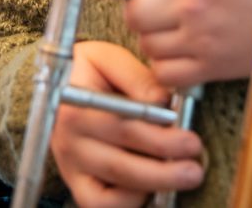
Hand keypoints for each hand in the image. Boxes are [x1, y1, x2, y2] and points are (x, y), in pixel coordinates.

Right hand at [50, 40, 204, 207]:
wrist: (56, 83)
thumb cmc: (87, 69)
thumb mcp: (107, 58)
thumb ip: (135, 76)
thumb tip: (163, 101)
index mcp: (76, 105)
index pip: (123, 127)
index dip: (159, 138)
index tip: (190, 140)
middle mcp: (69, 140)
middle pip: (120, 164)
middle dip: (164, 170)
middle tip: (195, 167)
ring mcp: (71, 166)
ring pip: (112, 191)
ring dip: (152, 187)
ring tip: (183, 177)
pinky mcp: (76, 183)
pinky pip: (99, 205)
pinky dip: (127, 202)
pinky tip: (150, 188)